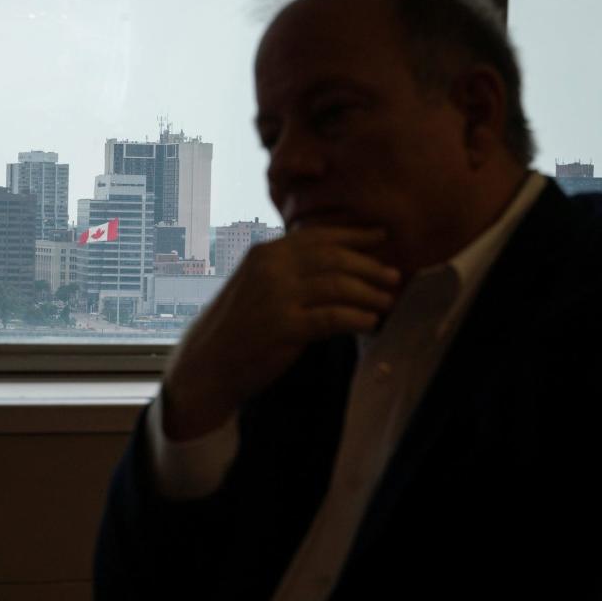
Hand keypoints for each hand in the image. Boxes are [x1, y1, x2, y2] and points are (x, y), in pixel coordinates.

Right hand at [162, 227, 399, 440]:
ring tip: (387, 302)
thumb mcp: (258, 286)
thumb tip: (338, 262)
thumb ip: (289, 270)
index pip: (318, 236)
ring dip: (369, 294)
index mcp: (265, 253)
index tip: (382, 237)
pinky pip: (332, 317)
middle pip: (333, 258)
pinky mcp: (283, 327)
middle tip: (394, 276)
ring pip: (337, 285)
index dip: (354, 235)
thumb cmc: (238, 328)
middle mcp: (270, 268)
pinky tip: (370, 323)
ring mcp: (275, 297)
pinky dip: (357, 318)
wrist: (207, 365)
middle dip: (369, 266)